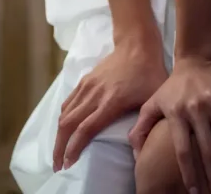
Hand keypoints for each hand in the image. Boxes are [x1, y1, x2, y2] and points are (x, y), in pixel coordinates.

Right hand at [53, 36, 167, 171]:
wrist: (137, 45)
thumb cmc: (149, 74)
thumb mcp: (151, 99)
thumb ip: (144, 125)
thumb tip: (137, 152)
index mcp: (110, 102)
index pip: (85, 129)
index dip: (74, 148)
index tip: (68, 164)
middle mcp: (94, 94)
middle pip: (68, 123)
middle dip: (60, 147)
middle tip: (58, 165)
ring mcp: (87, 86)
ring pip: (65, 112)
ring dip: (59, 134)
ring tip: (59, 150)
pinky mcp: (85, 80)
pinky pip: (68, 101)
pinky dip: (63, 117)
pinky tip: (64, 127)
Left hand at [128, 55, 210, 192]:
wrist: (198, 56)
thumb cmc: (174, 85)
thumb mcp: (154, 101)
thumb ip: (142, 127)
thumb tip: (135, 154)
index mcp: (176, 113)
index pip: (183, 150)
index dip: (189, 173)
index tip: (194, 192)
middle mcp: (195, 109)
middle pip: (207, 150)